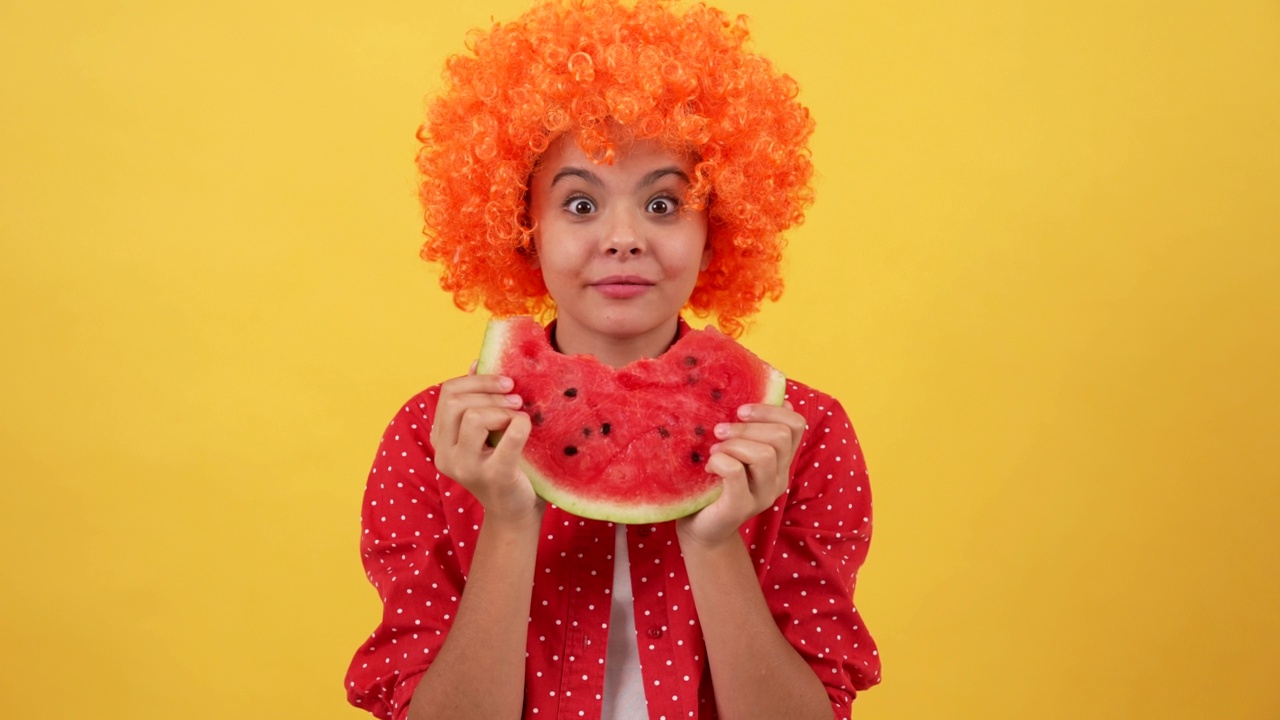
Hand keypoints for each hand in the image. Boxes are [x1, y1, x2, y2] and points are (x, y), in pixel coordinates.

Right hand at [430, 364, 543, 525]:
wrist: (516, 511)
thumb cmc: (504, 465)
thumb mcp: (486, 432)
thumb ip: (477, 400)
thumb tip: (476, 362)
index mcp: (441, 440)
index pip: (447, 394)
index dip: (476, 381)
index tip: (505, 382)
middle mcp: (446, 455)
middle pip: (457, 402)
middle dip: (490, 393)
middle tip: (516, 398)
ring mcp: (466, 468)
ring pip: (473, 417)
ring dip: (502, 409)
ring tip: (519, 415)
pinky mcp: (493, 476)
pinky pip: (508, 436)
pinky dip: (521, 424)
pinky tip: (527, 427)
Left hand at [676, 402, 805, 548]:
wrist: (700, 529)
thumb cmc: (714, 483)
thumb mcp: (735, 452)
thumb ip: (748, 432)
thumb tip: (757, 395)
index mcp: (780, 462)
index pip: (797, 425)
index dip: (772, 410)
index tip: (742, 411)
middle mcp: (778, 479)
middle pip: (781, 437)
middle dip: (747, 427)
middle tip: (720, 431)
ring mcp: (762, 495)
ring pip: (764, 454)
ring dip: (734, 444)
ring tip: (714, 451)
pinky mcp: (740, 507)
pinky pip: (735, 471)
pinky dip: (719, 461)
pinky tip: (708, 467)